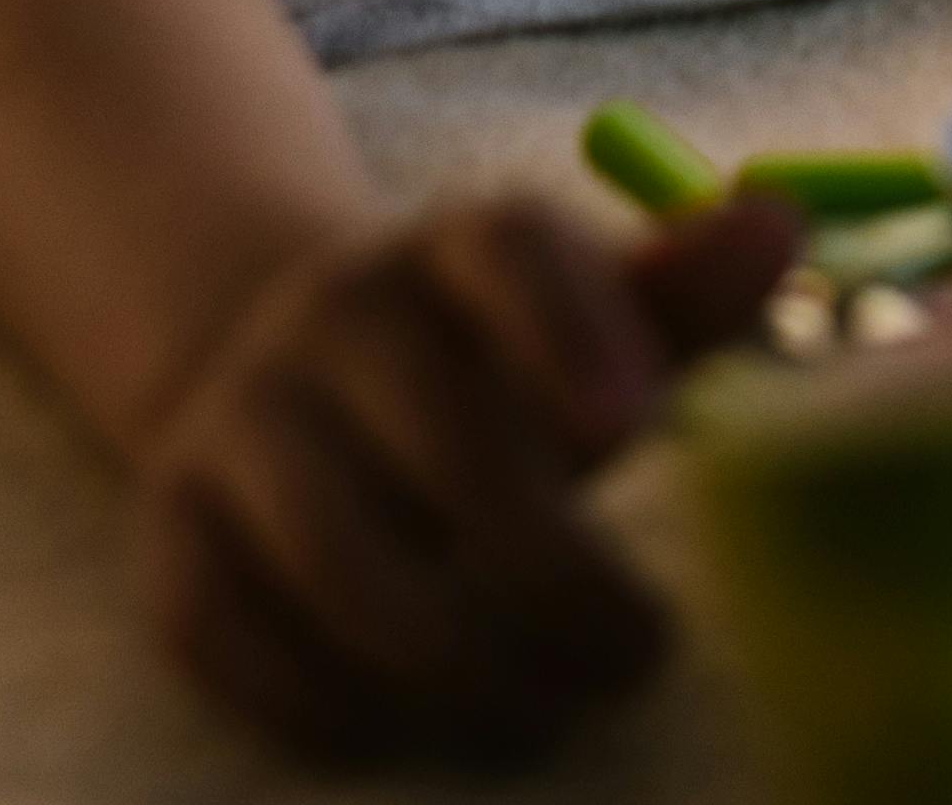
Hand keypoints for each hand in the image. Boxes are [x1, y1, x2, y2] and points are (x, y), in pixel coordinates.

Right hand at [133, 190, 799, 771]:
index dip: (570, 329)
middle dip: (556, 577)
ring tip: (544, 706)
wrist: (279, 371)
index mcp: (454, 248)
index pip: (509, 249)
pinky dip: (333, 705)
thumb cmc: (491, 370)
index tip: (628, 425)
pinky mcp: (173, 532)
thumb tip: (778, 227)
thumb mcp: (590, 320)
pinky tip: (417, 725)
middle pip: (444, 444)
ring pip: (339, 563)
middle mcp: (335, 316)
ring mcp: (240, 421)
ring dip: (458, 665)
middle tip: (636, 654)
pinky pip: (234, 638)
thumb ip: (678, 299)